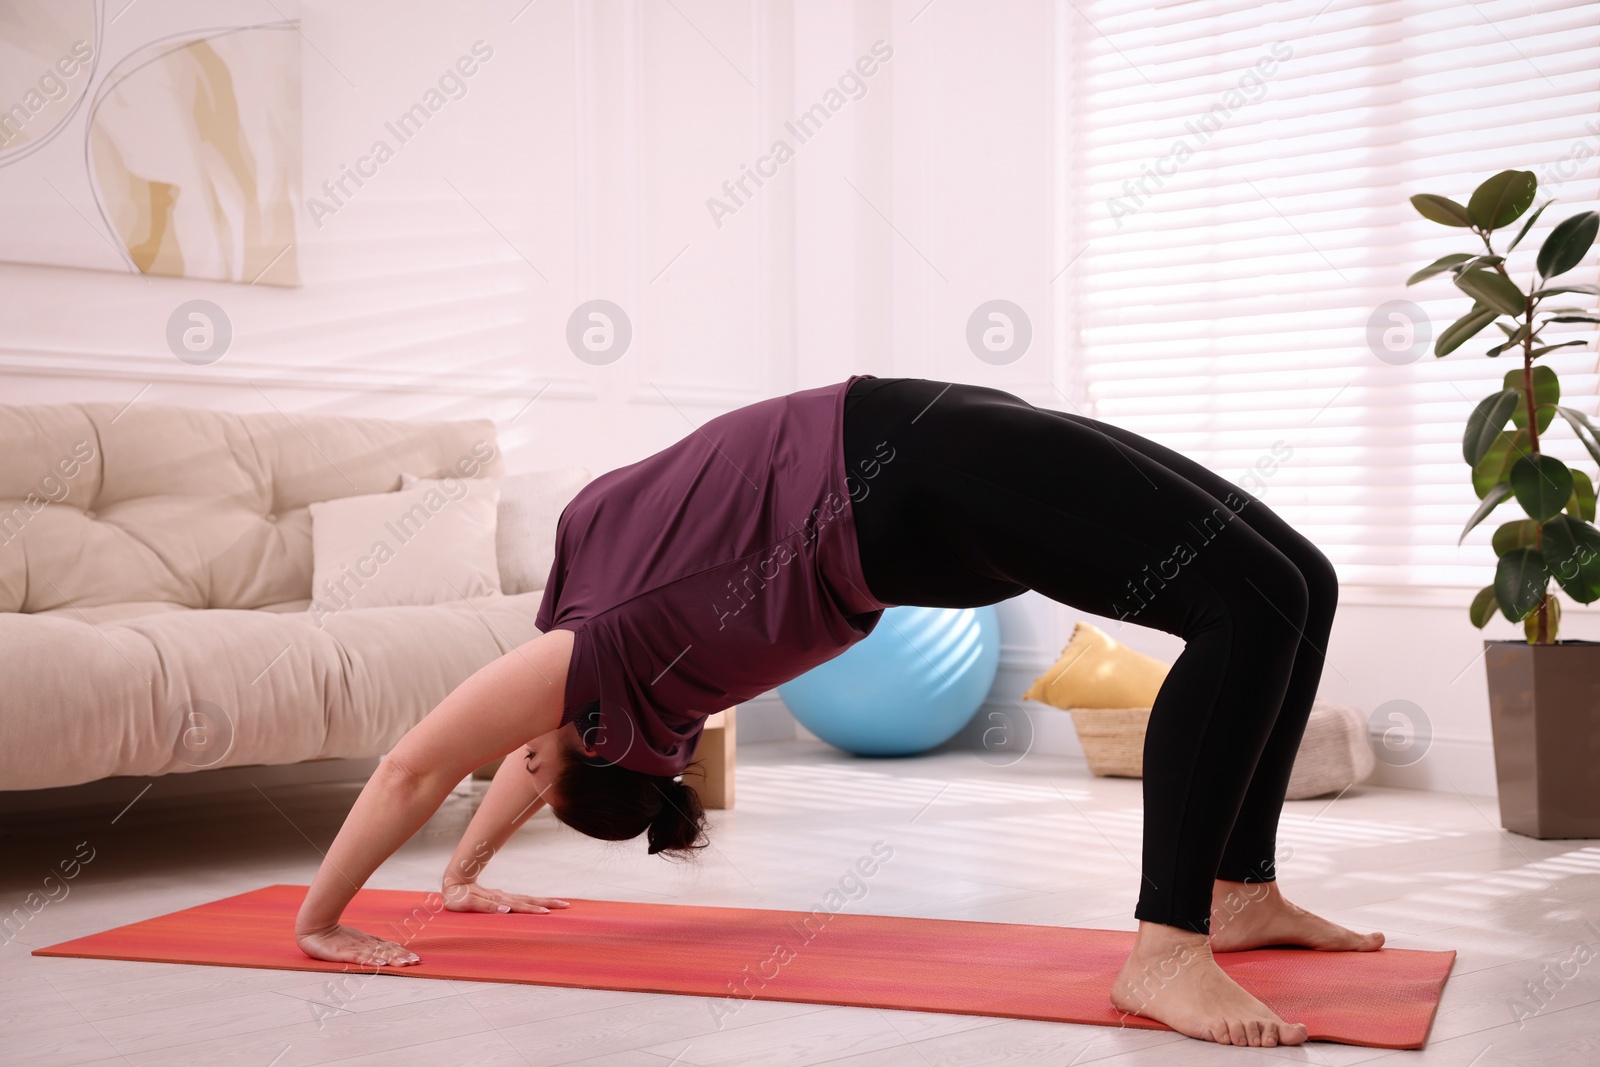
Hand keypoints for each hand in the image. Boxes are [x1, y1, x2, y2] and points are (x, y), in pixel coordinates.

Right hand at [295, 922, 419, 966]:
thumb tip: (390, 950)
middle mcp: (365, 945)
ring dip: (391, 959)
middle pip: (386, 951)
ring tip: (404, 964)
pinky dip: (370, 961)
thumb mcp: (357, 940)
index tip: (417, 960)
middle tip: (415, 962)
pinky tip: (380, 964)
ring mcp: (355, 948)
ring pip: (376, 954)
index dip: (403, 953)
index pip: (389, 947)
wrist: (315, 927)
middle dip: (401, 957)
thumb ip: (372, 945)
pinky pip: (359, 957)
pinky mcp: (343, 953)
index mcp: (368, 942)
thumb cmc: (336, 936)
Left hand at [442, 881, 569, 914]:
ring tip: (558, 904)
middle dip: (547, 904)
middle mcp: (504, 898)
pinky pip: (520, 899)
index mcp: (499, 900)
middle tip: (565, 906)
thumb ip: (487, 906)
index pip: (521, 905)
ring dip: (542, 902)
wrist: (454, 882)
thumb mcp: (469, 903)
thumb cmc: (458, 897)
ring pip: (526, 899)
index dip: (534, 909)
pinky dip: (531, 902)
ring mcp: (503, 896)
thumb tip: (507, 910)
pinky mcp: (500, 897)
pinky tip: (538, 905)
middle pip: (529, 900)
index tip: (548, 913)